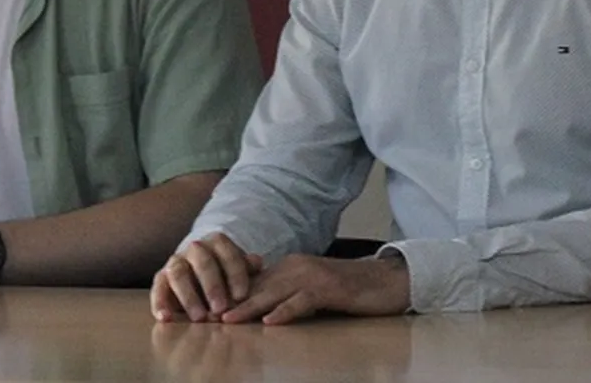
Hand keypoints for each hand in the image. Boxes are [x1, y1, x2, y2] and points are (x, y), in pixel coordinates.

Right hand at [151, 233, 264, 321]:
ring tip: (199, 318)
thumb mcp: (240, 270)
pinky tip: (166, 318)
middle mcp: (194, 249)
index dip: (234, 273)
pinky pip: (157, 287)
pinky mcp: (161, 278)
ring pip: (178, 273)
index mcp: (216, 243)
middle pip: (202, 261)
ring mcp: (175, 262)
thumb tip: (256, 262)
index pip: (226, 252)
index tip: (241, 296)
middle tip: (221, 308)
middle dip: (212, 285)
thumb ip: (247, 268)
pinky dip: (159, 303)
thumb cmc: (227, 274)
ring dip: (188, 296)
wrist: (201, 273)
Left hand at [220, 254, 410, 324]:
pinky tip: (270, 322)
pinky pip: (303, 301)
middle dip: (229, 301)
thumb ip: (285, 295)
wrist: (385, 280)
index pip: (251, 282)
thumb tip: (258, 311)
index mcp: (287, 267)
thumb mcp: (310, 290)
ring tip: (226, 320)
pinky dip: (285, 311)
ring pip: (273, 292)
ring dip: (248, 307)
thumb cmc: (347, 289)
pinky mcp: (330, 288)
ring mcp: (312, 276)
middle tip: (205, 315)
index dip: (227, 295)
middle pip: (256, 286)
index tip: (205, 308)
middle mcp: (295, 267)